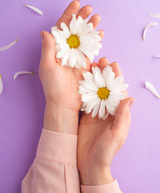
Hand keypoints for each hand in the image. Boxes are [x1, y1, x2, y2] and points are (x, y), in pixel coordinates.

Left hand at [39, 0, 102, 133]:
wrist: (65, 103)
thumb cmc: (53, 86)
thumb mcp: (47, 66)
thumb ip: (48, 49)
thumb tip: (45, 32)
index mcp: (56, 49)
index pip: (62, 28)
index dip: (68, 15)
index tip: (76, 4)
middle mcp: (66, 50)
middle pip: (75, 30)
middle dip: (82, 18)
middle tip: (89, 9)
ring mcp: (77, 56)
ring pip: (84, 37)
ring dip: (91, 27)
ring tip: (97, 18)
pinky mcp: (86, 63)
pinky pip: (91, 49)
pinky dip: (96, 41)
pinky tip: (100, 33)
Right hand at [77, 57, 134, 184]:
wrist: (89, 164)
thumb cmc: (105, 152)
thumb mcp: (116, 135)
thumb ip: (122, 117)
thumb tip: (130, 98)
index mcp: (118, 114)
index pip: (119, 92)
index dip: (116, 78)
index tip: (113, 64)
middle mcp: (109, 111)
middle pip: (108, 88)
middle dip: (105, 74)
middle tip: (101, 60)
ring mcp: (97, 112)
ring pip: (97, 91)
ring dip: (95, 78)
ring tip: (91, 66)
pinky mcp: (87, 115)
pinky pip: (87, 98)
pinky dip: (85, 88)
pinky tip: (82, 79)